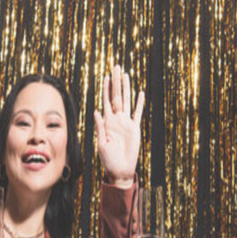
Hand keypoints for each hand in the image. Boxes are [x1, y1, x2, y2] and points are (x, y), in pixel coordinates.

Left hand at [94, 65, 144, 188]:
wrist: (120, 170)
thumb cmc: (108, 160)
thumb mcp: (101, 144)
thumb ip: (100, 128)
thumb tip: (97, 111)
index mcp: (107, 122)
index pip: (106, 101)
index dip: (105, 88)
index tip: (106, 76)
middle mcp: (116, 119)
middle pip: (116, 96)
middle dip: (116, 82)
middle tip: (116, 67)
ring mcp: (126, 123)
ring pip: (127, 101)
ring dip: (126, 88)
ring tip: (126, 75)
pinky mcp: (135, 129)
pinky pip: (138, 113)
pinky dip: (139, 103)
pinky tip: (140, 93)